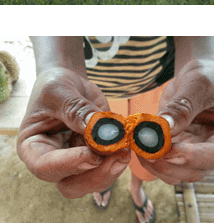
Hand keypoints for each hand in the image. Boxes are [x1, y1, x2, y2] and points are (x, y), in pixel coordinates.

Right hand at [17, 67, 130, 197]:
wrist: (69, 82)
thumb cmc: (55, 84)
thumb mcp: (58, 90)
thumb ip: (75, 109)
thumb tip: (97, 130)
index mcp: (32, 147)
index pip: (44, 166)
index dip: (68, 164)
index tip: (91, 154)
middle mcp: (52, 161)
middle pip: (70, 184)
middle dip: (94, 175)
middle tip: (116, 157)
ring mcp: (74, 162)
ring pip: (91, 182)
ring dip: (110, 170)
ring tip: (125, 150)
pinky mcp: (94, 156)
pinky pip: (106, 167)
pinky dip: (117, 159)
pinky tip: (126, 145)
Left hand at [136, 59, 213, 184]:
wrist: (195, 73)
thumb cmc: (204, 75)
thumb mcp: (197, 85)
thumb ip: (182, 107)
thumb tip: (165, 128)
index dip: (195, 157)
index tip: (171, 152)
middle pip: (196, 170)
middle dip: (171, 164)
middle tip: (148, 150)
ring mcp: (196, 152)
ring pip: (178, 173)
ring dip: (157, 165)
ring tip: (140, 146)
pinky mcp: (178, 150)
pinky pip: (164, 163)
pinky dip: (150, 158)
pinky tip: (138, 145)